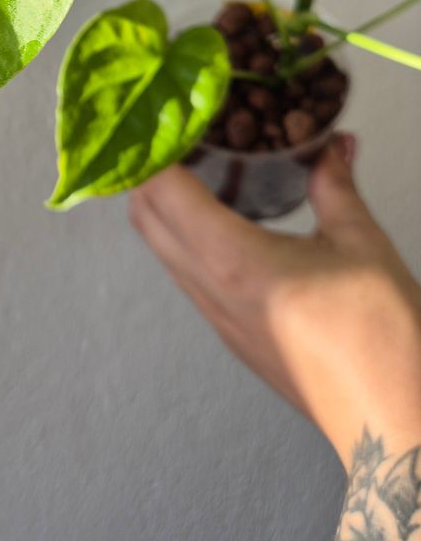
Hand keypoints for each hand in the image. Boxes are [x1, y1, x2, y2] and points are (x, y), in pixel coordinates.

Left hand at [128, 135, 420, 469]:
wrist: (394, 424)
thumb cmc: (383, 343)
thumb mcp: (362, 245)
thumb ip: (336, 186)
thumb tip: (333, 145)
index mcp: (233, 261)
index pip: (161, 191)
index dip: (154, 149)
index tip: (164, 116)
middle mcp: (210, 291)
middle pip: (146, 219)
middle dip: (149, 172)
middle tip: (178, 136)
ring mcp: (216, 319)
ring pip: (163, 250)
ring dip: (166, 206)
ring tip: (201, 169)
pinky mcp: (232, 337)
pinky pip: (189, 276)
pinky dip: (188, 239)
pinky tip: (227, 221)